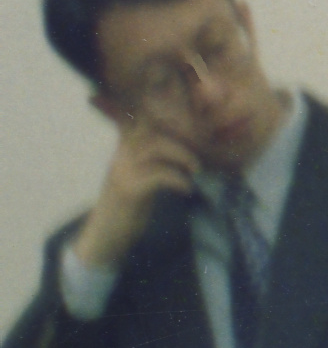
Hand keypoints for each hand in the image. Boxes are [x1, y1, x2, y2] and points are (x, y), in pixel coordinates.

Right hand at [79, 118, 204, 271]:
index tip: (178, 112)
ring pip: (155, 145)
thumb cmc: (129, 207)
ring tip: (196, 169)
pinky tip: (187, 188)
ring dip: (183, 155)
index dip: (154, 109)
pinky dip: (178, 178)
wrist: (106, 238)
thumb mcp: (141, 176)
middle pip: (150, 126)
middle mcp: (120, 156)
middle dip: (181, 132)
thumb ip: (156, 159)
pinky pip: (158, 174)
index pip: (134, 116)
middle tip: (201, 148)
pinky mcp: (128, 191)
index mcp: (124, 150)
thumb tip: (190, 149)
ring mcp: (122, 171)